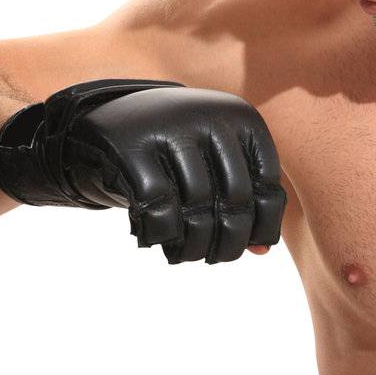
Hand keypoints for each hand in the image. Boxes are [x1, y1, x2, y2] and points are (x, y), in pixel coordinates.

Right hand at [0, 79, 287, 264]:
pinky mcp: (131, 146)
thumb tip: (263, 250)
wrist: (107, 120)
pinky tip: (152, 239)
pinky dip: (159, 233)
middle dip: (228, 242)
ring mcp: (169, 128)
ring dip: (192, 245)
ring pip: (196, 209)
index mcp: (240, 118)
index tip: (249, 248)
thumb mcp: (214, 164)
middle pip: (234, 201)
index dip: (262, 226)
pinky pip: (158, 208)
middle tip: (216, 258)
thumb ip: (242, 200)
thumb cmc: (173, 153)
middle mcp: (209, 116)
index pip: (268, 185)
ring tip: (183, 254)